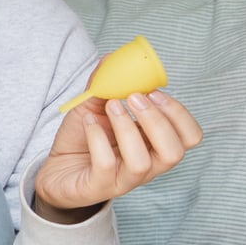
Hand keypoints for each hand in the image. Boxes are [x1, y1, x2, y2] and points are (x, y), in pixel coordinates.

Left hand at [33, 90, 203, 219]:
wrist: (54, 169)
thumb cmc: (83, 139)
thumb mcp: (96, 107)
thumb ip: (108, 84)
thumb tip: (113, 57)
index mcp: (155, 145)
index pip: (190, 136)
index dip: (179, 113)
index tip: (154, 92)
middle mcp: (147, 166)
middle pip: (174, 152)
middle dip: (157, 121)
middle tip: (134, 97)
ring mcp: (123, 180)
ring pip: (142, 163)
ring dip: (127, 128)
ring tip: (111, 106)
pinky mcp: (98, 187)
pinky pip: (106, 165)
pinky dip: (98, 138)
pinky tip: (89, 122)